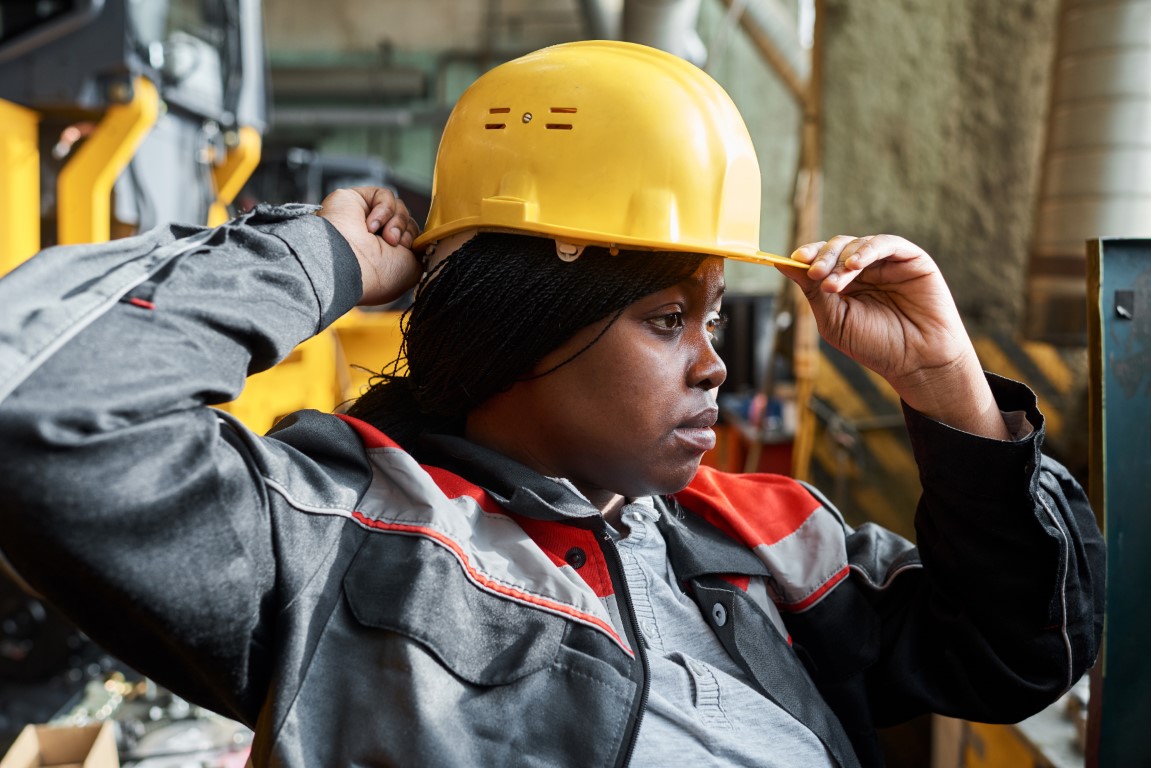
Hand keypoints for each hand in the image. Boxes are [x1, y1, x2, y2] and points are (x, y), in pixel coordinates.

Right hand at [318, 187, 421, 305]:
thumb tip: (424, 243)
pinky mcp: (355, 200)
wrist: (350, 265)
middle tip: (394, 243)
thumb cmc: (379, 274)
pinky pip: (384, 195)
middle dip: (405, 230)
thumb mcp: (411, 271)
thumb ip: (420, 254)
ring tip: (385, 237)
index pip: (410, 236)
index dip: (415, 239)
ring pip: (398, 206)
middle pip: (406, 220)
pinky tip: (371, 225)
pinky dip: (384, 209)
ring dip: (396, 222)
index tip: (409, 249)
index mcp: (385, 256)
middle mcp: (373, 238)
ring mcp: (363, 218)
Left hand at [779, 234, 1009, 439]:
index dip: (808, 255)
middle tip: (816, 274)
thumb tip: (782, 263)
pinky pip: (885, 243)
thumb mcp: (835, 320)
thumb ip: (812, 291)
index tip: (795, 259)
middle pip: (837, 248)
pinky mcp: (910, 258)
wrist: (917, 361)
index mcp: (844, 284)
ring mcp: (887, 262)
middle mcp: (865, 270)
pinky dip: (867, 250)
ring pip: (857, 244)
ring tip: (834, 283)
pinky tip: (855, 265)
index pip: (821, 260)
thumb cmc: (876, 345)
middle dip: (823, 258)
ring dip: (842, 260)